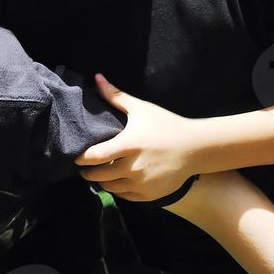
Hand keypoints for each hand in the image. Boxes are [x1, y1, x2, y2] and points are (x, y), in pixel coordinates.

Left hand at [74, 74, 199, 201]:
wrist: (197, 147)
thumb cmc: (167, 125)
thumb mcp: (142, 109)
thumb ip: (116, 96)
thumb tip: (96, 77)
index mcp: (129, 145)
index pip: (94, 156)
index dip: (81, 158)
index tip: (76, 157)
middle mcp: (134, 167)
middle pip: (98, 175)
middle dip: (88, 172)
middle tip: (84, 168)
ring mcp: (142, 183)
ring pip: (110, 187)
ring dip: (102, 181)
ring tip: (99, 174)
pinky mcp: (150, 194)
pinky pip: (124, 196)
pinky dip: (118, 190)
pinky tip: (117, 181)